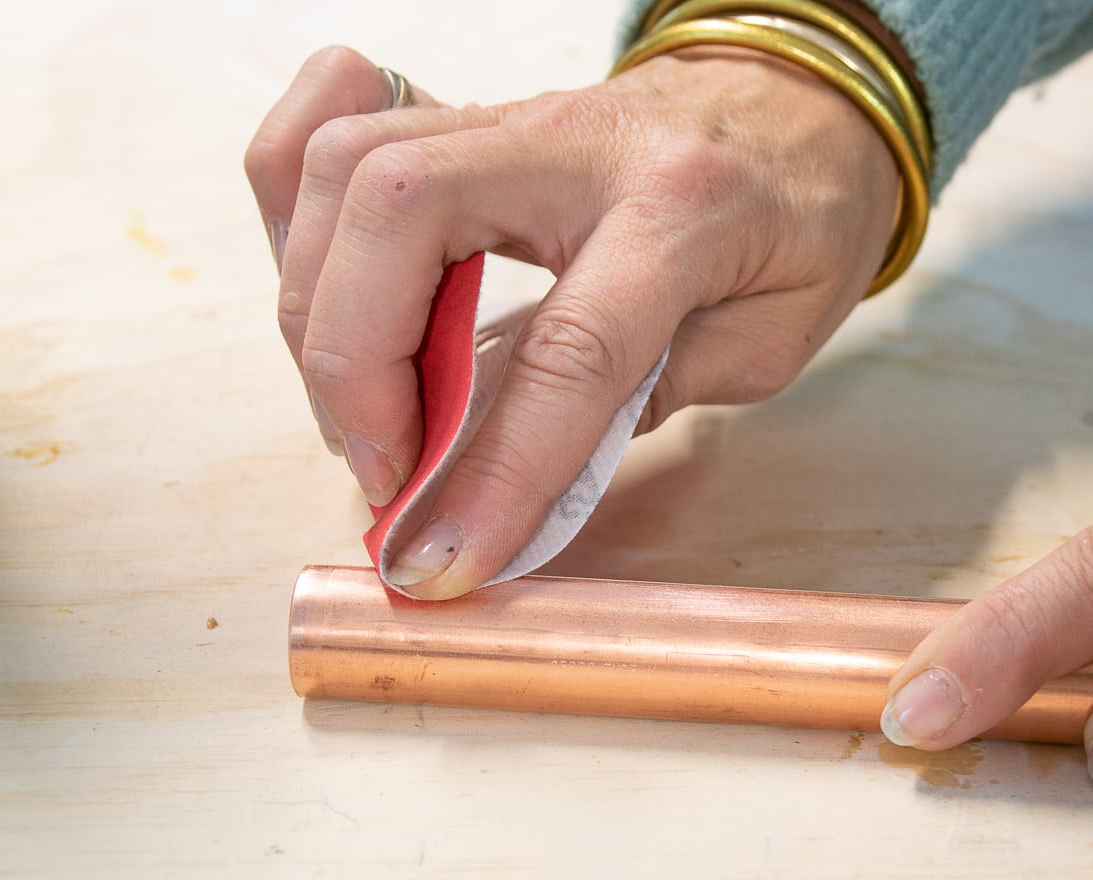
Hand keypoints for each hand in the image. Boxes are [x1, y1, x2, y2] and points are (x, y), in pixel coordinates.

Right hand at [245, 45, 895, 596]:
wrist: (802, 108)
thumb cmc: (797, 225)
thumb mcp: (763, 341)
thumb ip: (638, 398)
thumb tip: (502, 474)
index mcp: (684, 210)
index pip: (569, 348)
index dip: (496, 470)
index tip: (444, 559)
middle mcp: (578, 143)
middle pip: (402, 212)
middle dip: (355, 366)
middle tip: (386, 471)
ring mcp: (509, 114)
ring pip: (346, 165)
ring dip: (318, 306)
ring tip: (364, 411)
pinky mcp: (463, 113)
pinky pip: (331, 116)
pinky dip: (291, 202)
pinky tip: (321, 284)